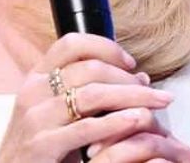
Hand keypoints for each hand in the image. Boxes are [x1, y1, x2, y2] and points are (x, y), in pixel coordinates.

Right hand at [0, 33, 175, 162]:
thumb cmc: (40, 144)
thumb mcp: (55, 111)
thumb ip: (88, 92)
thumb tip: (137, 77)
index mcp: (36, 78)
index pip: (71, 44)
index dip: (105, 47)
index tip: (130, 62)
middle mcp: (33, 92)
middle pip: (90, 69)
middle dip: (128, 77)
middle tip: (154, 91)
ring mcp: (36, 118)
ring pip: (92, 94)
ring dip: (130, 96)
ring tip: (156, 103)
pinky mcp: (43, 144)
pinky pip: (86, 127)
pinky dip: (116, 122)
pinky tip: (136, 121)